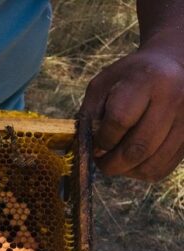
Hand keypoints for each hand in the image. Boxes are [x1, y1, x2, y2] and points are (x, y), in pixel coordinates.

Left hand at [81, 46, 183, 181]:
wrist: (171, 66)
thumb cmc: (129, 79)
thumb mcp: (103, 85)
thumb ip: (90, 114)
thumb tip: (89, 149)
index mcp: (147, 80)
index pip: (120, 120)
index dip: (102, 139)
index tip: (95, 144)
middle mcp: (173, 98)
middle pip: (138, 148)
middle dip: (111, 163)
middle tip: (100, 162)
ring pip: (152, 164)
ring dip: (127, 171)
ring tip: (115, 163)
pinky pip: (163, 168)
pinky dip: (142, 172)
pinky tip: (133, 162)